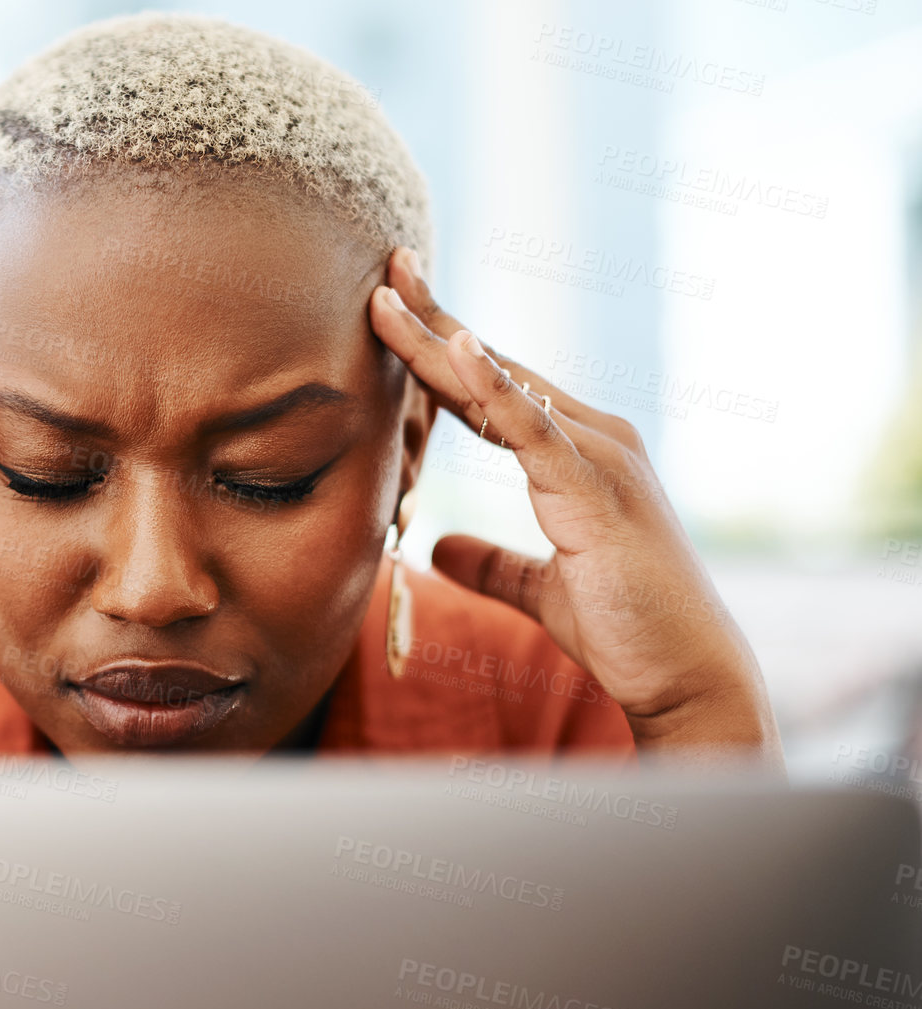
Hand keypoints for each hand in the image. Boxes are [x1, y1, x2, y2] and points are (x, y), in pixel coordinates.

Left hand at [370, 248, 780, 768]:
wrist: (686, 677)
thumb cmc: (625, 629)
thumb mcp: (539, 591)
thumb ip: (490, 563)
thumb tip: (437, 547)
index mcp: (576, 456)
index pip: (494, 389)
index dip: (443, 348)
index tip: (394, 304)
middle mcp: (592, 440)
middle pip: (495, 368)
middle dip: (437, 318)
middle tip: (388, 266)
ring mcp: (599, 458)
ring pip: (503, 387)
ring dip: (442, 340)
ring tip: (391, 294)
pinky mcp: (598, 489)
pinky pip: (535, 429)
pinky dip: (495, 387)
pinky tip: (458, 348)